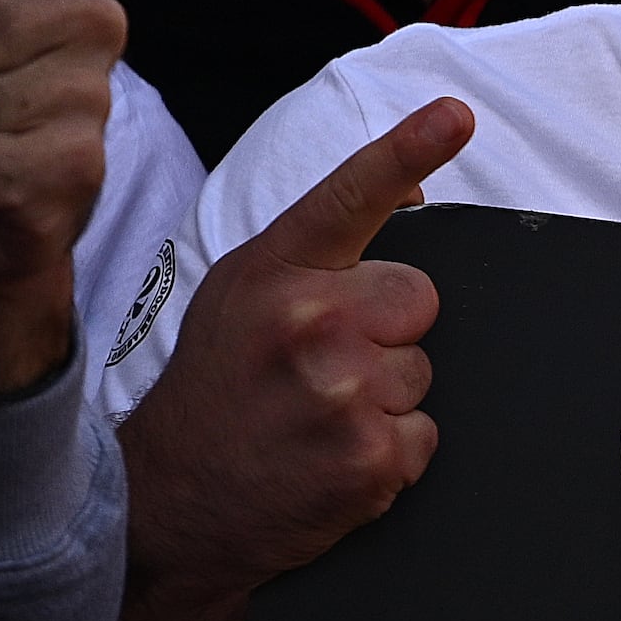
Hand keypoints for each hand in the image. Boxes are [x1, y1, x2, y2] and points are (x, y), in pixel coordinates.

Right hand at [121, 98, 468, 597]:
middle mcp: (308, 323)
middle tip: (321, 370)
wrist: (165, 506)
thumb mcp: (242, 301)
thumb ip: (319, 251)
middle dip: (387, 332)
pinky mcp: (370, 457)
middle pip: (419, 299)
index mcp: (273, 274)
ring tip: (315, 419)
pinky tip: (331, 458)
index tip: (455, 115)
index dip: (407, 150)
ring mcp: (341, 392)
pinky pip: (424, 435)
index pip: (350, 198)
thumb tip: (415, 191)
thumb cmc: (214, 394)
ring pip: (423, 370)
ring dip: (384, 398)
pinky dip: (389, 454)